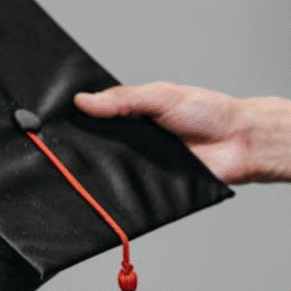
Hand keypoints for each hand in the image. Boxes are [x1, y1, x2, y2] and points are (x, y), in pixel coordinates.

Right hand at [74, 82, 290, 184]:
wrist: (239, 142)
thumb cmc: (208, 112)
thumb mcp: (161, 96)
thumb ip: (123, 99)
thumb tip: (83, 100)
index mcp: (134, 116)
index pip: (97, 120)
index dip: (77, 123)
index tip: (50, 124)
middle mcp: (135, 142)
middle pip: (99, 149)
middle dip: (82, 151)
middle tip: (57, 151)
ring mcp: (143, 167)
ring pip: (112, 173)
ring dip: (99, 173)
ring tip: (76, 172)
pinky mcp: (154, 189)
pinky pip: (132, 194)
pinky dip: (121, 193)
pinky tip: (106, 191)